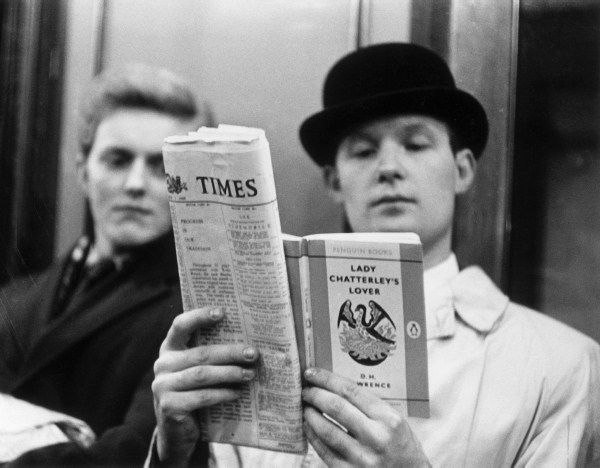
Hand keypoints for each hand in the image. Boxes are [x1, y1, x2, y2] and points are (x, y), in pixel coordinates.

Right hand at [152, 307, 258, 463]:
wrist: (176, 432)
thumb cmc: (194, 392)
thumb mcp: (197, 370)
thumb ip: (209, 355)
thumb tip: (247, 343)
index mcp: (169, 348)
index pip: (180, 325)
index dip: (199, 316)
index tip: (223, 312)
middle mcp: (162, 364)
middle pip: (200, 354)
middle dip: (230, 353)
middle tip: (253, 354)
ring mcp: (162, 386)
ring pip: (202, 375)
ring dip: (230, 373)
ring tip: (250, 374)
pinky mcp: (169, 406)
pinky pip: (201, 397)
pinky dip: (222, 394)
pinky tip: (237, 393)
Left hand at [302, 368, 429, 466]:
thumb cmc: (401, 445)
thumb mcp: (393, 420)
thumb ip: (369, 405)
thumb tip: (334, 386)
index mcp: (388, 418)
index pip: (350, 391)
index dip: (326, 379)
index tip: (312, 373)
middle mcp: (376, 437)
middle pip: (336, 408)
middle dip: (315, 395)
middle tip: (305, 390)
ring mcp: (362, 458)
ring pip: (326, 430)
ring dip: (310, 415)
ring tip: (305, 407)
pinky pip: (325, 451)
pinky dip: (313, 436)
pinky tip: (309, 427)